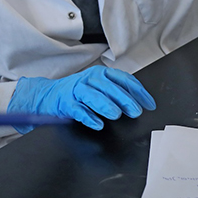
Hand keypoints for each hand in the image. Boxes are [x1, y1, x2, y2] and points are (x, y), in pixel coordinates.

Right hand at [7, 66, 156, 132]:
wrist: (48, 95)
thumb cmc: (78, 92)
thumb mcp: (98, 87)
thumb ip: (116, 92)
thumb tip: (138, 103)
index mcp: (102, 74)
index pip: (124, 80)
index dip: (139, 92)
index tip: (149, 104)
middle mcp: (90, 79)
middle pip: (110, 87)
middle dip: (124, 99)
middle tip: (136, 111)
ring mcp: (77, 90)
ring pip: (94, 96)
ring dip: (106, 105)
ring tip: (116, 114)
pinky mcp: (66, 103)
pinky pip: (78, 110)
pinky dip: (88, 117)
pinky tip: (97, 124)